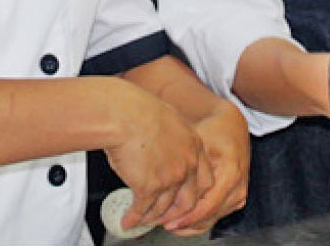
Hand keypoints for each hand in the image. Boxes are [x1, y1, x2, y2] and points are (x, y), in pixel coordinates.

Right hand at [104, 84, 212, 232]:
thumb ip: (174, 137)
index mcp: (194, 146)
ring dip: (152, 218)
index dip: (194, 193)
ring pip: (164, 208)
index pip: (205, 180)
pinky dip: (134, 218)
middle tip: (166, 218)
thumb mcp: (169, 117)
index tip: (185, 199)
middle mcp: (186, 165)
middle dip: (176, 214)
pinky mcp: (149, 188)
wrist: (124, 114)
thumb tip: (165, 145)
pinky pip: (142, 209)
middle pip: (188, 201)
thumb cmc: (139, 109)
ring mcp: (169, 179)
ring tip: (143, 221)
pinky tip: (128, 220)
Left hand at [162, 100, 248, 235]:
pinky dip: (198, 220)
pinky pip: (216, 215)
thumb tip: (164, 182)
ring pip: (212, 219)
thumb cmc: (214, 130)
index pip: (208, 205)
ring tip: (167, 222)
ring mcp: (239, 194)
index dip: (186, 216)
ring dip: (190, 223)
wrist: (232, 125)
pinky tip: (181, 220)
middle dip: (185, 222)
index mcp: (231, 173)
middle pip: (209, 215)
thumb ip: (187, 164)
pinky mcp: (236, 198)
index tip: (167, 220)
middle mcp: (238, 186)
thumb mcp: (198, 141)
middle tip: (161, 222)